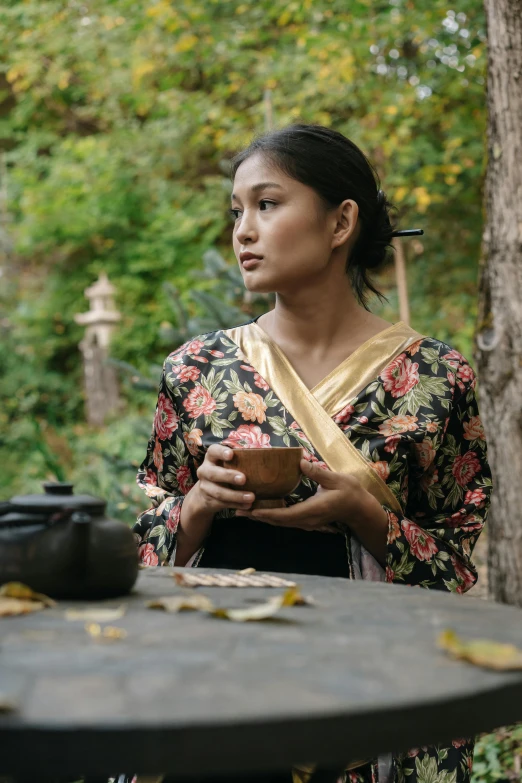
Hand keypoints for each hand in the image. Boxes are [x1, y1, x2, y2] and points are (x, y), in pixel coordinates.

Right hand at [176, 444, 253, 565]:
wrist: (204, 494)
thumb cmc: (224, 471)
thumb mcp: (226, 464)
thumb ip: (239, 460)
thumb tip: (265, 455)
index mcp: (211, 458)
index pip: (213, 451)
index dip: (221, 452)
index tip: (231, 454)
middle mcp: (204, 471)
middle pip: (214, 473)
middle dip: (228, 476)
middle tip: (243, 479)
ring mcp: (205, 487)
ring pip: (219, 492)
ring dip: (236, 496)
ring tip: (251, 497)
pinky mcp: (209, 500)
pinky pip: (223, 504)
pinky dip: (237, 505)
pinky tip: (248, 505)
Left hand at [238, 459, 385, 534]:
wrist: (361, 509)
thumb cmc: (350, 492)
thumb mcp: (335, 479)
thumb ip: (317, 472)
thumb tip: (300, 460)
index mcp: (312, 510)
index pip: (284, 515)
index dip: (265, 513)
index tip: (249, 509)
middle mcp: (307, 520)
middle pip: (277, 521)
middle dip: (257, 517)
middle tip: (236, 510)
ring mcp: (307, 522)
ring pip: (280, 522)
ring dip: (262, 517)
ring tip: (244, 511)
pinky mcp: (307, 520)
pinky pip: (286, 520)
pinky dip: (272, 516)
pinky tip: (263, 510)